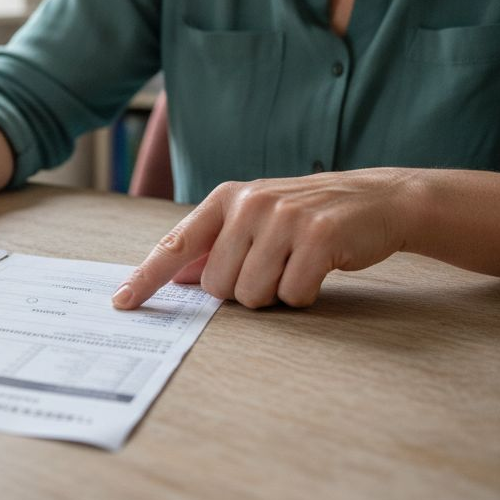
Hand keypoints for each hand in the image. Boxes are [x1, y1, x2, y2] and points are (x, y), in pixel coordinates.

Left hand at [112, 169, 418, 308]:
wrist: (376, 199)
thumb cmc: (308, 215)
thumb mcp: (256, 218)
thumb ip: (216, 245)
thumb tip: (177, 277)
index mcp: (227, 198)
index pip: (176, 243)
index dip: (147, 276)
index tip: (122, 301)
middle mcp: (250, 203)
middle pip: (217, 285)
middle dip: (242, 291)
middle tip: (272, 268)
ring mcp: (284, 218)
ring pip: (252, 295)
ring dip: (274, 295)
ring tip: (295, 265)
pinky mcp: (318, 236)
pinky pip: (292, 295)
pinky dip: (304, 295)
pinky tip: (318, 268)